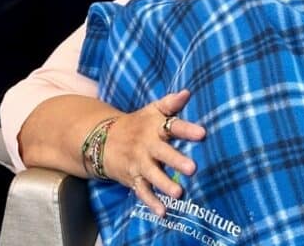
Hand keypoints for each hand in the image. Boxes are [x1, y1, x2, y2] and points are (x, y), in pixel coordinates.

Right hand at [102, 89, 205, 215]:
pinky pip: (142, 191)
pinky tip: (163, 212)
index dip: (186, 130)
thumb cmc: (136, 124)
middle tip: (193, 168)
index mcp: (154, 127)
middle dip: (176, 160)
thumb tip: (188, 92)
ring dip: (165, 184)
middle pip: (162, 153)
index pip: (172, 126)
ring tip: (179, 193)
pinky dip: (151, 202)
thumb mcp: (151, 111)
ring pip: (152, 175)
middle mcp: (146, 145)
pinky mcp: (132, 178)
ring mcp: (139, 163)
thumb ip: (170, 103)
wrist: (101, 139)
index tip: (202, 134)